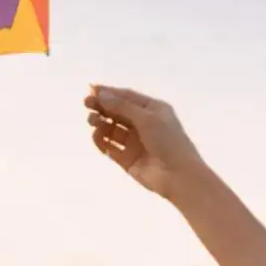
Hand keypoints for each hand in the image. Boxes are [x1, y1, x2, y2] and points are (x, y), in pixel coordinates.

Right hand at [84, 85, 206, 199]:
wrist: (178, 176)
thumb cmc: (168, 141)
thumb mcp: (147, 118)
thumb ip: (122, 106)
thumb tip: (101, 94)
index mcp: (153, 110)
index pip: (128, 97)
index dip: (109, 93)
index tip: (91, 90)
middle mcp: (144, 124)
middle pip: (118, 112)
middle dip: (102, 107)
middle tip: (86, 104)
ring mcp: (135, 142)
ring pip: (113, 129)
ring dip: (101, 123)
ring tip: (92, 121)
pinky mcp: (127, 159)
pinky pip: (111, 147)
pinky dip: (102, 141)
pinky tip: (96, 136)